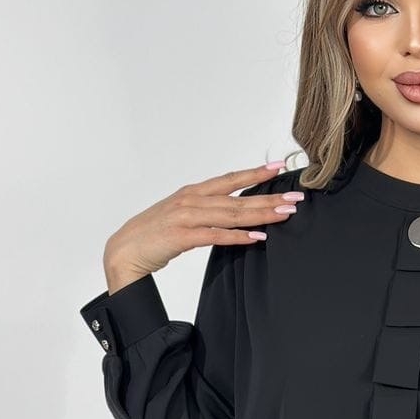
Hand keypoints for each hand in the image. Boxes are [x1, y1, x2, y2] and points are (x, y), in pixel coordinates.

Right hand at [103, 162, 304, 282]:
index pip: (230, 179)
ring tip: (284, 214)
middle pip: (238, 198)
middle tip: (296, 198)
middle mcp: (192, 200)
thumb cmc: (153, 235)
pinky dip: (237, 236)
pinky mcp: (182, 236)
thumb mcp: (181, 215)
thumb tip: (232, 212)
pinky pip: (215, 235)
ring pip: (231, 214)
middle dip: (269, 197)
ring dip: (261, 214)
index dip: (255, 172)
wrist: (123, 251)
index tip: (279, 167)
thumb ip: (205, 211)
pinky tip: (257, 237)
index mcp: (192, 193)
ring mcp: (186, 217)